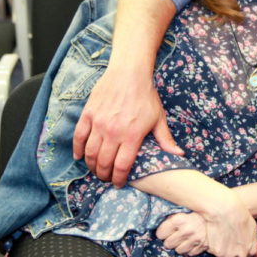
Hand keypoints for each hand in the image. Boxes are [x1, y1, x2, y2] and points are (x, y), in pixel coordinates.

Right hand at [73, 65, 182, 186]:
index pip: (122, 166)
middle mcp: (113, 132)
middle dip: (104, 175)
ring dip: (91, 165)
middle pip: (104, 163)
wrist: (129, 73)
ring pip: (90, 153)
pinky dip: (77, 150)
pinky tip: (79, 157)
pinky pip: (79, 137)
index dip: (119, 179)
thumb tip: (179, 154)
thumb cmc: (146, 95)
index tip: (119, 183)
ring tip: (96, 170)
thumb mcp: (159, 118)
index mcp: (132, 136)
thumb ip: (165, 139)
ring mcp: (98, 124)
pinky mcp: (88, 115)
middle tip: (106, 178)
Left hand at [157, 212, 208, 255]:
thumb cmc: (194, 212)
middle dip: (170, 240)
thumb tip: (155, 225)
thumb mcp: (181, 211)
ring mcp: (195, 239)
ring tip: (184, 238)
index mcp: (179, 220)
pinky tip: (192, 241)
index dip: (163, 232)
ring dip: (180, 245)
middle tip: (175, 235)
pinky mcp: (203, 246)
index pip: (160, 234)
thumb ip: (169, 218)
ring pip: (178, 250)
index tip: (167, 229)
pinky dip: (190, 249)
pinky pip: (190, 253)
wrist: (214, 214)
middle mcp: (187, 230)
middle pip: (168, 244)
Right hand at [201, 191, 256, 256]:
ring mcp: (229, 254)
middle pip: (235, 256)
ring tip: (221, 232)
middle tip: (228, 236)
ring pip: (224, 254)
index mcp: (251, 249)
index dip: (241, 247)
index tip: (236, 240)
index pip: (247, 255)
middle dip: (232, 249)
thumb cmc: (239, 216)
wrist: (224, 209)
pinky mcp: (218, 252)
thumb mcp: (252, 228)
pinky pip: (214, 251)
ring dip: (222, 247)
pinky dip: (213, 245)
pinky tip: (215, 234)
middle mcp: (241, 254)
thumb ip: (255, 243)